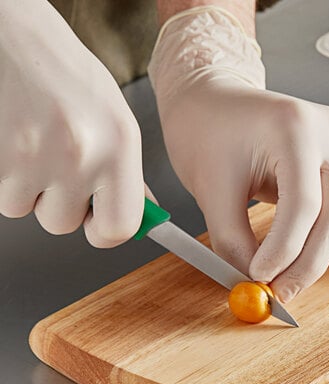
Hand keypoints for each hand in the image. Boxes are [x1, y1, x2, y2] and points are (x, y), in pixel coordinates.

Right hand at [0, 0, 144, 246]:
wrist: (9, 32)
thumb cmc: (62, 70)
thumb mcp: (112, 119)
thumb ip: (123, 171)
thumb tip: (139, 217)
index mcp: (119, 144)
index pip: (120, 227)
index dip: (104, 231)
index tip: (97, 222)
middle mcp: (80, 152)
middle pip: (63, 224)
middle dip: (57, 202)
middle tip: (55, 163)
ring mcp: (31, 154)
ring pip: (25, 209)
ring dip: (26, 187)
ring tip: (31, 142)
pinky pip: (0, 194)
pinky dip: (4, 175)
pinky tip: (12, 140)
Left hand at [149, 7, 328, 301]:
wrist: (211, 98)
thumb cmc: (203, 132)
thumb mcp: (210, 189)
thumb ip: (234, 240)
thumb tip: (256, 284)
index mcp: (294, 126)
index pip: (302, 203)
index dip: (284, 250)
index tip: (260, 280)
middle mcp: (327, 132)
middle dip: (308, 263)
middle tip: (282, 294)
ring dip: (316, 256)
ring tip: (284, 280)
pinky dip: (317, 241)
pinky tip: (295, 257)